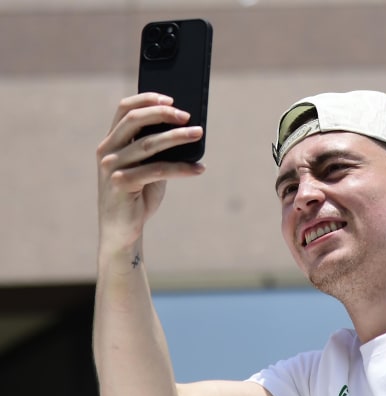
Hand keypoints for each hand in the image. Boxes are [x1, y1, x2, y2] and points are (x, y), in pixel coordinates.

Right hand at [96, 92, 204, 249]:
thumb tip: (187, 129)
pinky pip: (157, 170)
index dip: (147, 99)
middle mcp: (107, 151)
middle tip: (188, 116)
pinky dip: (182, 168)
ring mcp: (112, 167)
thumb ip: (157, 148)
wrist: (123, 229)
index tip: (172, 98)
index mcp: (111, 141)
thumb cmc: (139, 194)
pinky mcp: (121, 185)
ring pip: (149, 144)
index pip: (125, 109)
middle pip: (135, 120)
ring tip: (198, 134)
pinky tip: (199, 169)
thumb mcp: (148, 166)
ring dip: (178, 137)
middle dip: (164, 114)